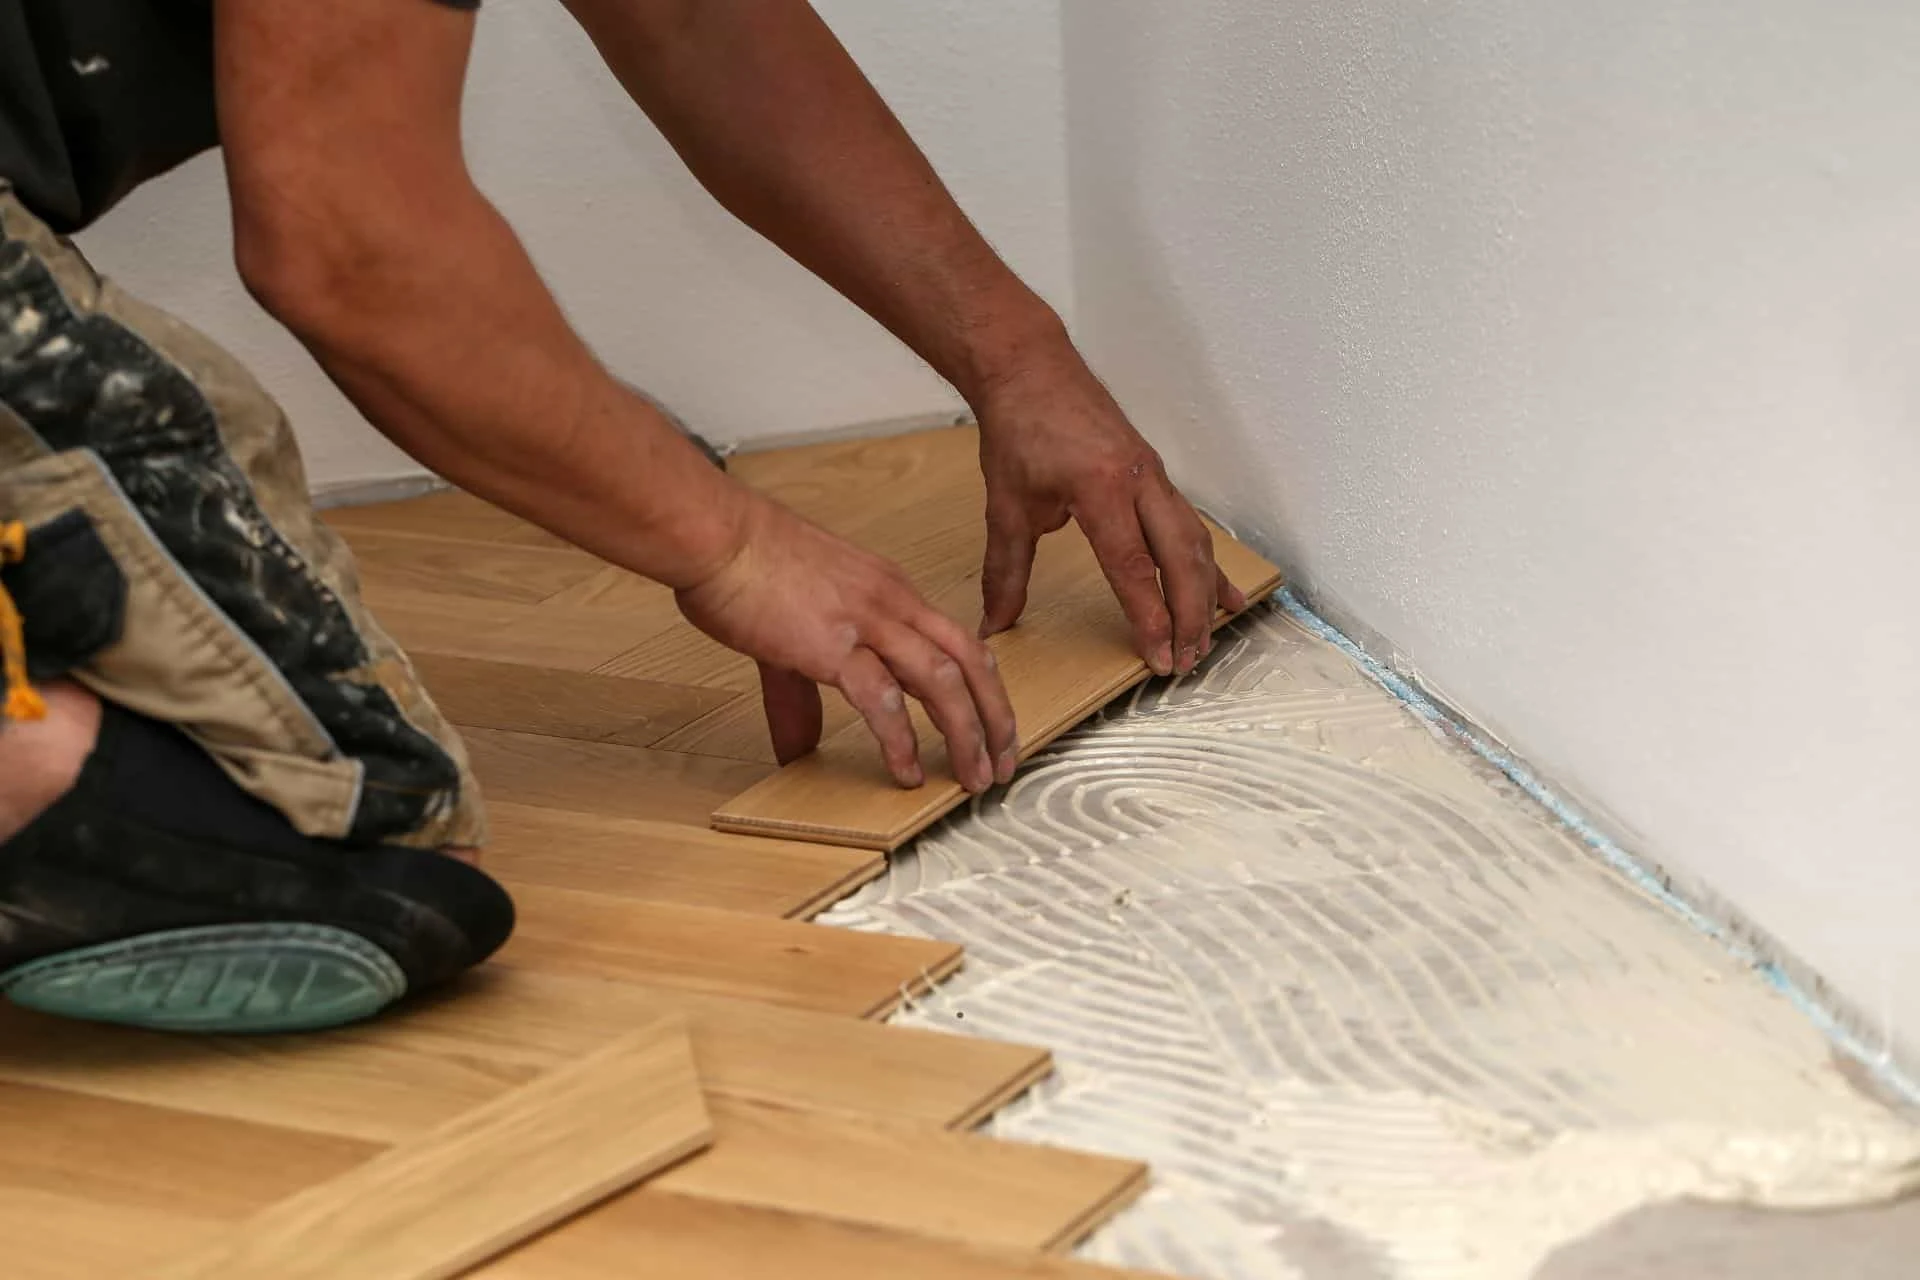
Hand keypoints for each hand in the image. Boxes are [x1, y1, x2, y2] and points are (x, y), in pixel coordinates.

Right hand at [676, 491, 1018, 791]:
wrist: (713, 535)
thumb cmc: (747, 564)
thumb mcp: (793, 628)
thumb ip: (802, 694)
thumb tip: (798, 747)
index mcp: (890, 591)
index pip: (957, 641)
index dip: (984, 687)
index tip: (993, 726)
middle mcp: (892, 602)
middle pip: (970, 660)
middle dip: (996, 717)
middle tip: (1004, 763)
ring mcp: (866, 622)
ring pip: (942, 681)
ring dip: (966, 734)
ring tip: (974, 777)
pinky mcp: (831, 645)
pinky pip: (881, 700)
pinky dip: (900, 740)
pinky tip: (906, 771)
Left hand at [974, 355, 1245, 675]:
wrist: (1032, 368)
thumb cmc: (1019, 429)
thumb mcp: (1006, 504)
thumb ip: (1005, 569)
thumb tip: (994, 624)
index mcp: (1101, 488)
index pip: (1133, 566)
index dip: (1149, 616)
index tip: (1157, 658)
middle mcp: (1139, 481)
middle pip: (1180, 559)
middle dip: (1188, 616)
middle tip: (1187, 663)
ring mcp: (1154, 476)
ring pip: (1194, 543)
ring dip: (1203, 596)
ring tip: (1203, 642)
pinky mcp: (1156, 475)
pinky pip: (1191, 526)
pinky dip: (1207, 565)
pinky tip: (1224, 596)